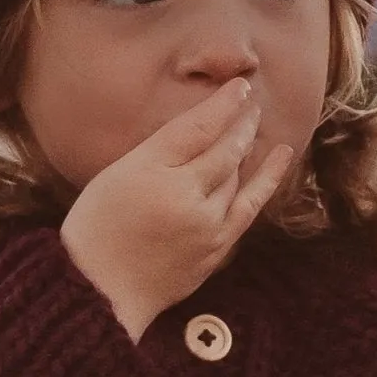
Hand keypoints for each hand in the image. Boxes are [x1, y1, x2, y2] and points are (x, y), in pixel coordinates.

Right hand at [60, 77, 295, 342]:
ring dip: (248, 148)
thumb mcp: (116, 175)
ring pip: (236, 177)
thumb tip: (200, 126)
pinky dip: (266, 181)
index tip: (240, 86)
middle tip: (250, 102)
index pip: (197, 128)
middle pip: (224, 150)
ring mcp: (206, 226)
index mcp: (153, 172)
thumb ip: (159, 150)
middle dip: (240, 123)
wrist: (100, 291)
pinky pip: (248, 207)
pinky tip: (279, 158)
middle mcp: (186, 197)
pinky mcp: (216, 249)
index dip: (222, 104)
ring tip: (255, 127)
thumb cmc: (96, 229)